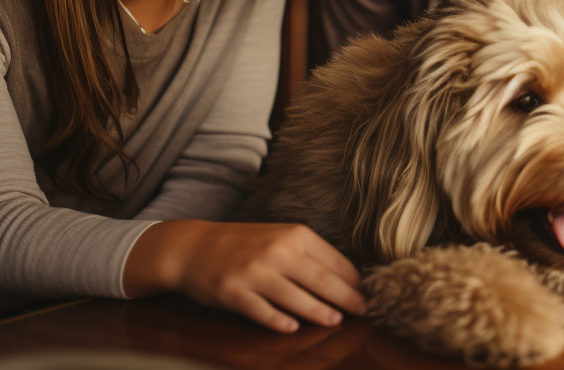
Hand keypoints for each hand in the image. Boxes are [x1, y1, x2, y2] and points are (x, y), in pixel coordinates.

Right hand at [124, 220, 366, 333]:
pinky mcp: (234, 292)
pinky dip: (278, 320)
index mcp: (294, 235)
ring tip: (336, 321)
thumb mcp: (279, 237)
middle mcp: (277, 251)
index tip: (370, 294)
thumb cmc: (243, 244)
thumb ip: (309, 254)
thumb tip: (347, 279)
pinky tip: (292, 328)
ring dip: (319, 312)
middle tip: (365, 311)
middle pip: (321, 280)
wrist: (193, 247)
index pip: (334, 260)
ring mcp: (254, 272)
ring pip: (295, 298)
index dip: (355, 280)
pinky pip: (261, 311)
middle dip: (346, 298)